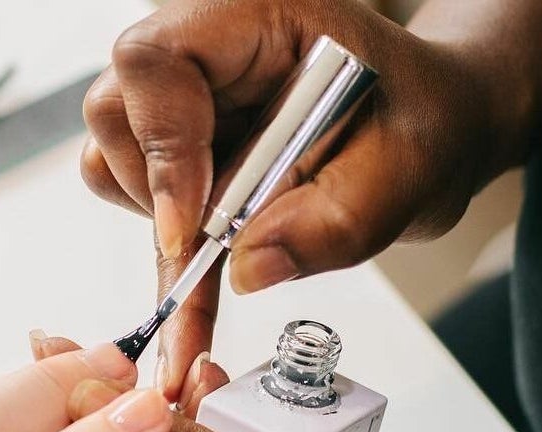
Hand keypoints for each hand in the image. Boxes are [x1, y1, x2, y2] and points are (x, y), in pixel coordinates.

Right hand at [83, 0, 508, 397]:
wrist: (427, 133)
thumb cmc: (424, 124)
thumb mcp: (407, 173)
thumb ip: (335, 223)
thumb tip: (248, 270)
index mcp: (256, 17)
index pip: (157, 63)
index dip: (162, 146)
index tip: (190, 227)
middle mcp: (208, 51)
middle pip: (116, 112)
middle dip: (156, 194)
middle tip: (212, 249)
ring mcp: (188, 101)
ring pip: (114, 161)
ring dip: (162, 223)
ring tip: (226, 253)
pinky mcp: (187, 152)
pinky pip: (143, 202)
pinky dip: (171, 255)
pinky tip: (203, 294)